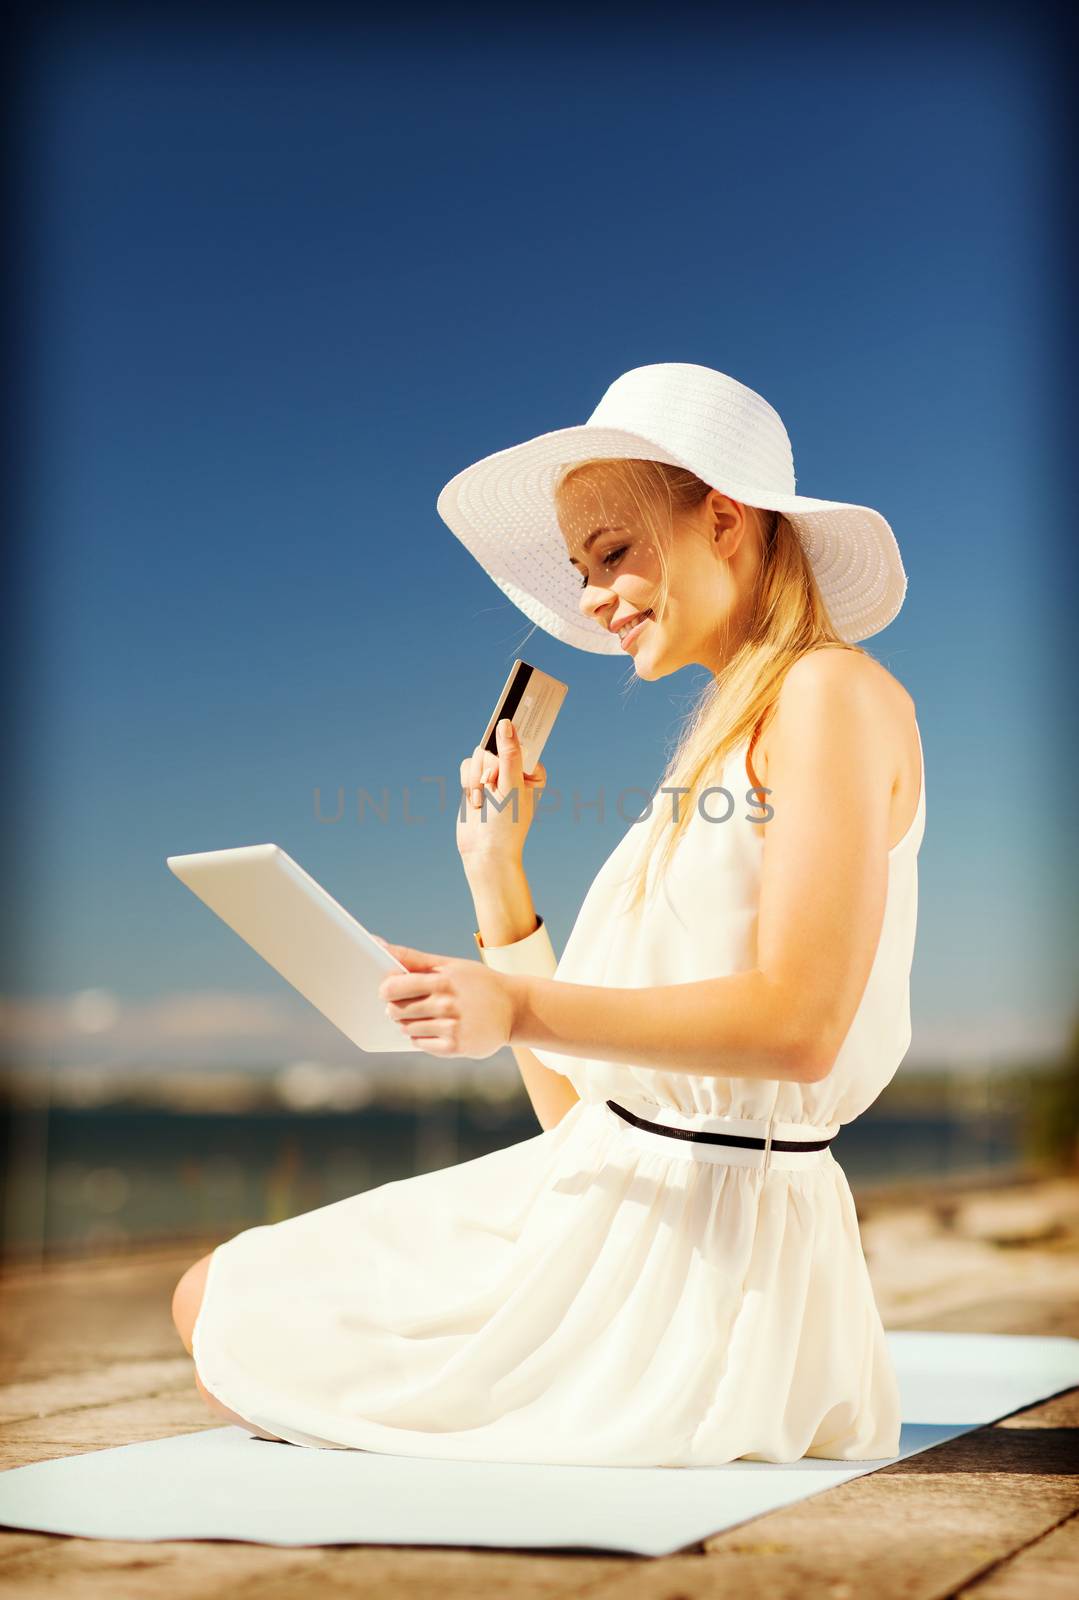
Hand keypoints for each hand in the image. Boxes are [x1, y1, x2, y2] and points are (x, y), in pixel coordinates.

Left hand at [374, 937, 515, 1057]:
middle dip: (396, 1008)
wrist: (514, 1009)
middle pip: (397, 1011)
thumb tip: (377, 942)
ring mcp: (452, 1028)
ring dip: (409, 1023)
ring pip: (407, 1029)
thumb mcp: (449, 965)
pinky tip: (436, 1028)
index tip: (387, 990)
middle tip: (408, 1004)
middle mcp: (447, 1005)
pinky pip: (421, 1044)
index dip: (385, 990)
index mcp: (443, 980)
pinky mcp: (456, 1047)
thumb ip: (412, 957)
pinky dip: (422, 1037)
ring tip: (427, 1015)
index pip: (394, 987)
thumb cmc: (476, 983)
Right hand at [457, 719, 546, 865]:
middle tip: (494, 785)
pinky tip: (475, 800)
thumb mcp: (512, 786)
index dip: (516, 727)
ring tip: (484, 800)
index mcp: (531, 771)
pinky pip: (466, 765)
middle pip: (496, 745)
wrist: (484, 853)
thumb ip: (509, 754)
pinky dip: (467, 782)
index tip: (517, 698)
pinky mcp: (475, 781)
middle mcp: (512, 770)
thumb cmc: (507, 824)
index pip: (523, 740)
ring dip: (477, 777)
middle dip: (490, 766)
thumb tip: (506, 724)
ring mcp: (493, 775)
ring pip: (479, 754)